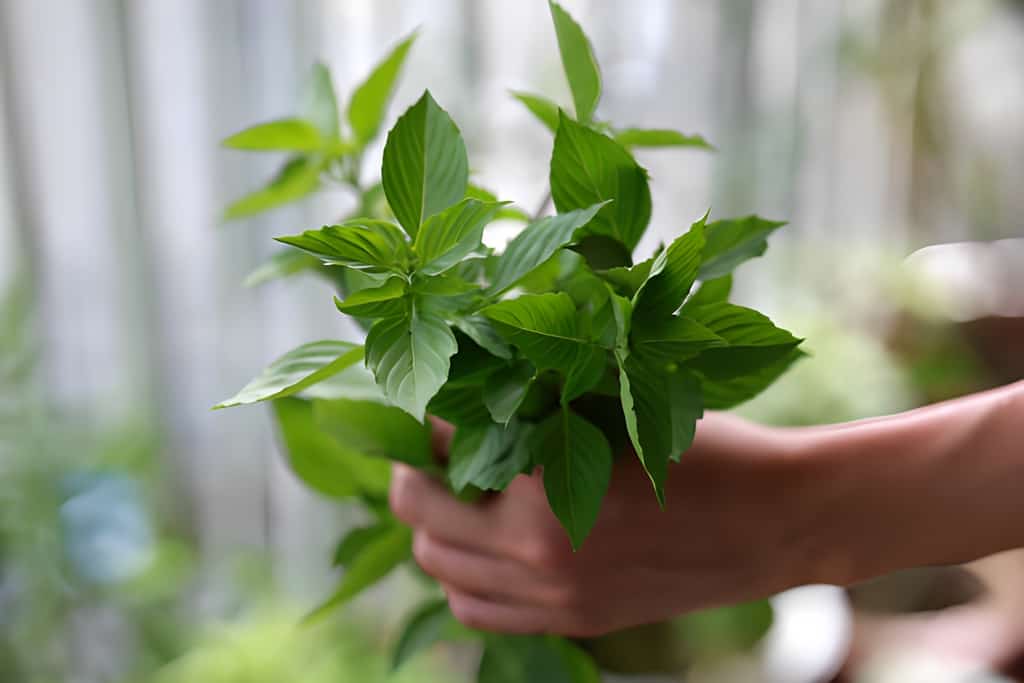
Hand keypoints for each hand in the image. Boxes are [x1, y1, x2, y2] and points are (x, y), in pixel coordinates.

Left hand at [389, 413, 815, 635]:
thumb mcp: (620, 409)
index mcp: (544, 494)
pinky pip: (477, 611)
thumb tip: (474, 389)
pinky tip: (485, 545)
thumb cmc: (705, 450)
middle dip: (416, 467)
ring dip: (434, 524)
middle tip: (436, 443)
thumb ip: (542, 406)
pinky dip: (463, 576)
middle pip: (420, 512)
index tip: (445, 398)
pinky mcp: (572, 620)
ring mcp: (552, 598)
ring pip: (439, 567)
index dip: (436, 413)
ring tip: (459, 493)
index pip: (443, 445)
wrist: (775, 521)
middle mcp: (535, 557)